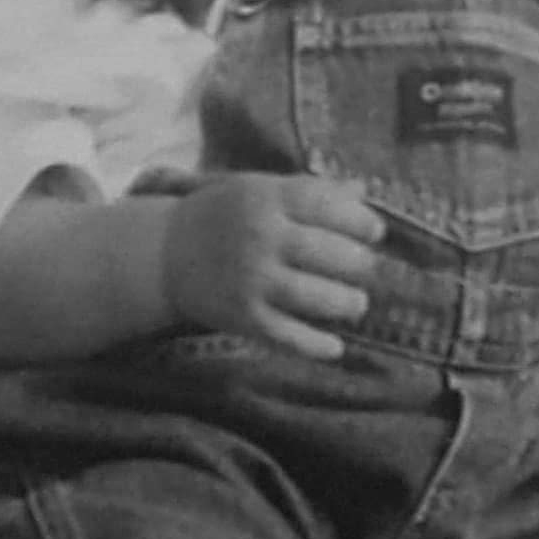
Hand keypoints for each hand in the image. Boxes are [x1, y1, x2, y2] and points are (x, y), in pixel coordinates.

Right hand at [159, 174, 385, 358]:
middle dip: (359, 264)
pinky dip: (315, 346)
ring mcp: (251, 279)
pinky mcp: (243, 317)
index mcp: (267, 199)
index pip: (327, 205)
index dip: (360, 221)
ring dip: (346, 303)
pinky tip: (335, 348)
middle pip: (328, 252)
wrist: (163, 253)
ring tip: (356, 304)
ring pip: (315, 296)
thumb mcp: (260, 191)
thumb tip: (364, 190)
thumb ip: (310, 191)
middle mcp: (261, 237)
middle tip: (367, 270)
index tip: (375, 232)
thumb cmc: (223, 216)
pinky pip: (288, 336)